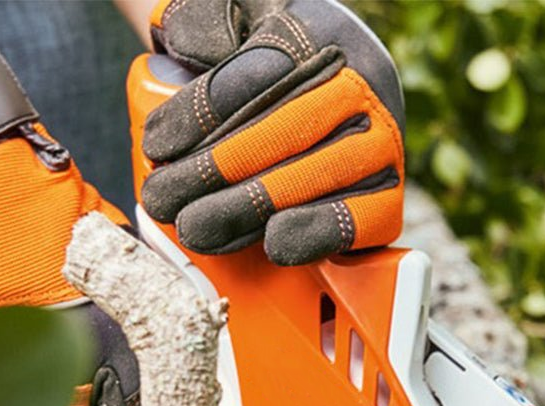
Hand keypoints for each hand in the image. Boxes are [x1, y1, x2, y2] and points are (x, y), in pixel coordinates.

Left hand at [139, 0, 404, 265]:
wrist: (314, 103)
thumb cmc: (260, 69)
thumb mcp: (233, 24)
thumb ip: (207, 23)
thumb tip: (192, 48)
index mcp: (324, 33)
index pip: (263, 70)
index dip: (207, 110)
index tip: (157, 145)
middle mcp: (364, 86)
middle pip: (290, 128)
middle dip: (219, 169)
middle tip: (163, 200)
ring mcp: (382, 145)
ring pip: (321, 176)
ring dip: (253, 208)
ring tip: (195, 230)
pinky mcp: (388, 199)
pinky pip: (365, 219)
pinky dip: (320, 232)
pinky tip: (276, 244)